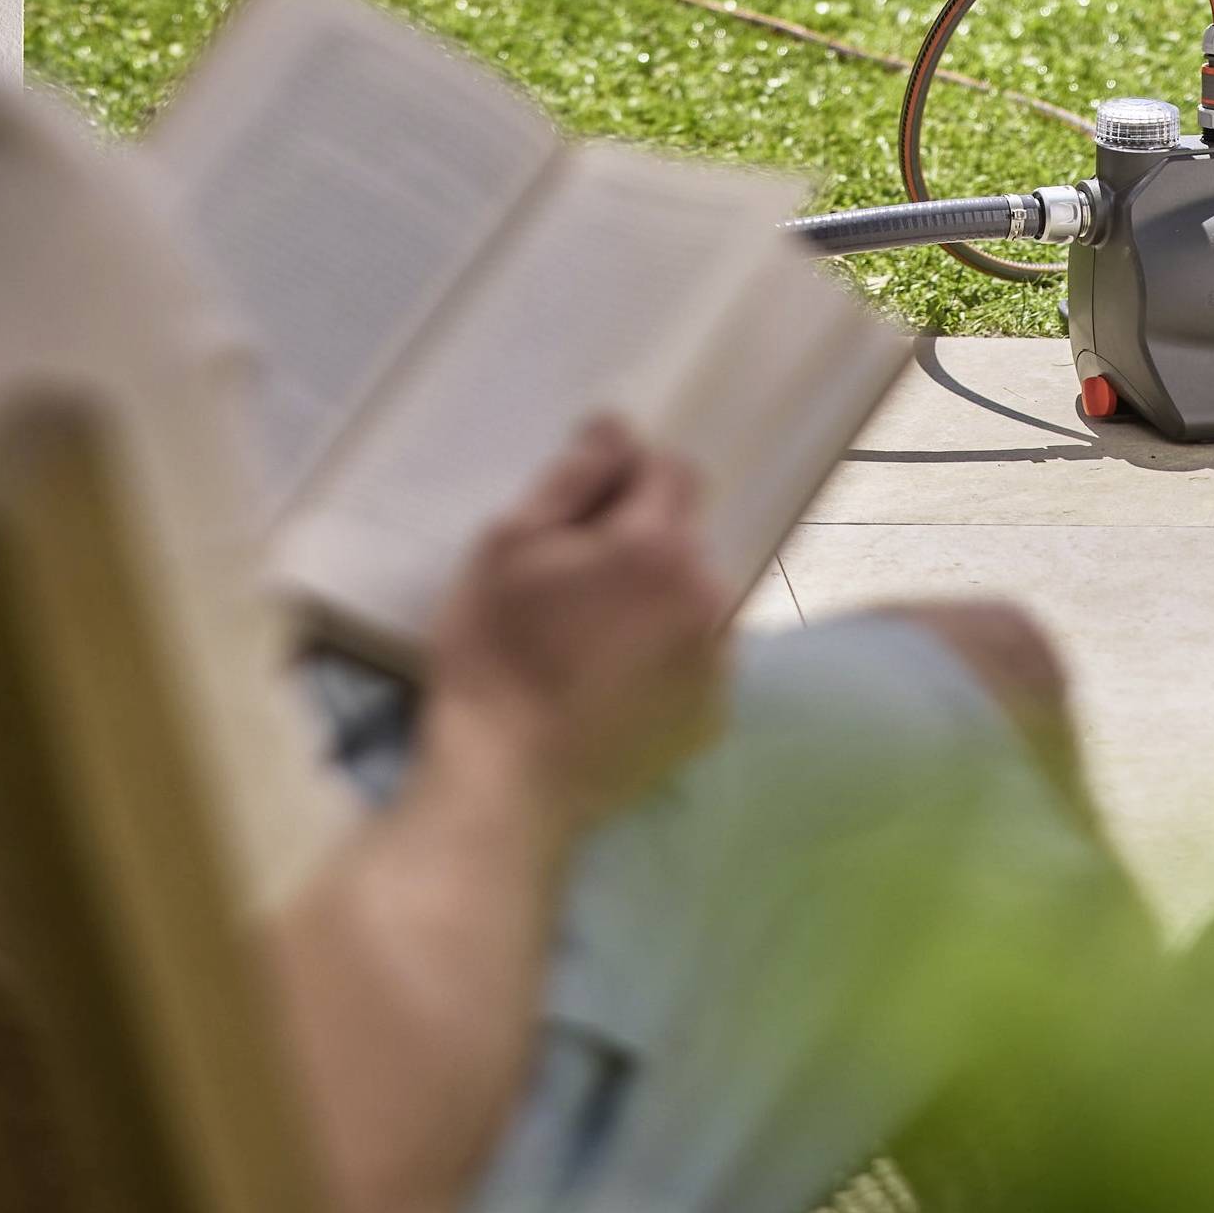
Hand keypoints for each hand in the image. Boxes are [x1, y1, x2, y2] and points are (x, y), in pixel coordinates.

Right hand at [423, 417, 727, 842]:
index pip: (673, 471)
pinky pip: (697, 658)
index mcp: (661, 547)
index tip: (582, 513)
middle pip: (686, 536)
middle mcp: (710, 598)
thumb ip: (574, 476)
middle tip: (575, 584)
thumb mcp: (510, 543)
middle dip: (641, 541)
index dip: (628, 478)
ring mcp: (718, 664)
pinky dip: (666, 656)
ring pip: (695, 597)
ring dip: (658, 598)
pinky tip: (612, 683)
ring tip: (594, 639)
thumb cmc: (495, 652)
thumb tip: (617, 428)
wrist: (506, 784)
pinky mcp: (712, 718)